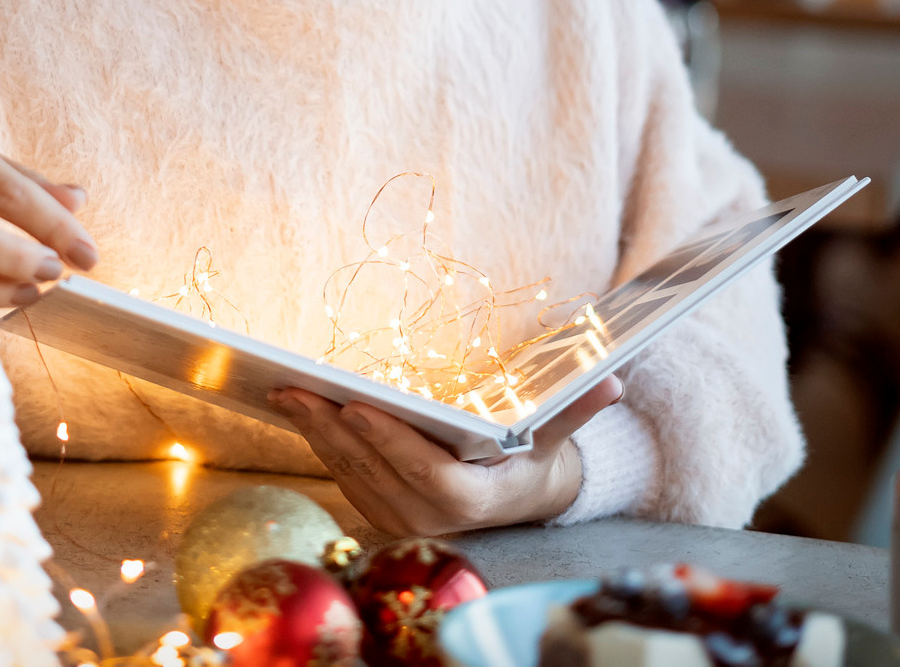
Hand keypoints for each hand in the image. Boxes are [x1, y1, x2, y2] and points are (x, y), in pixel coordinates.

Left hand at [268, 376, 623, 535]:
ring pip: (350, 475)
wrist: (520, 501)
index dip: (390, 442)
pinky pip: (344, 477)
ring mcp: (403, 519)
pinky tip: (299, 411)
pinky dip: (321, 445)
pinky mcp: (381, 511)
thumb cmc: (535, 457)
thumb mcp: (556, 433)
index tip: (357, 407)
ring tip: (285, 392)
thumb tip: (613, 381)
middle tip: (297, 389)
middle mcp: (433, 519)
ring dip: (315, 435)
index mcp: (475, 501)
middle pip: (374, 472)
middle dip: (332, 428)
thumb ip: (578, 410)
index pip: (425, 474)